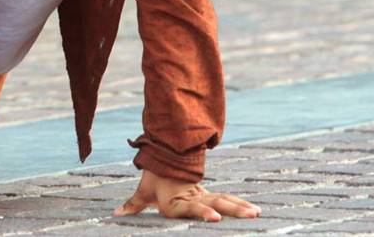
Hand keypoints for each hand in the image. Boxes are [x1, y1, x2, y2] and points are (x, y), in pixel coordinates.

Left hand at [114, 170, 261, 221]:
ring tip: (256, 213)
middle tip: (250, 214)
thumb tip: (116, 214)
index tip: (215, 216)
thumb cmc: (154, 178)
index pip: (191, 207)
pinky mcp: (208, 195)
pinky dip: (240, 204)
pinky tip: (255, 211)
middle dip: (233, 210)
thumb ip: (133, 205)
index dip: (203, 212)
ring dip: (240, 207)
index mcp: (176, 201)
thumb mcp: (143, 192)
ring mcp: (203, 195)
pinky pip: (226, 199)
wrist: (166, 157)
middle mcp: (193, 198)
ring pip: (224, 201)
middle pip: (215, 203)